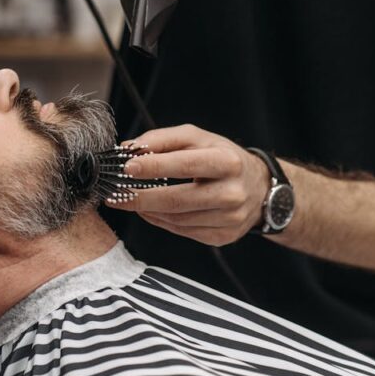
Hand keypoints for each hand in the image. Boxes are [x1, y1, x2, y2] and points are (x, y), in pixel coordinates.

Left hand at [107, 124, 272, 245]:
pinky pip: (182, 231)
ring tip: (128, 199)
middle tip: (115, 193)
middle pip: (177, 200)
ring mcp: (229, 219)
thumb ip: (163, 139)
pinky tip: (149, 211)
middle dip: (140, 197)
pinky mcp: (222, 237)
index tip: (126, 167)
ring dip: (146, 210)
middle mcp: (232, 192)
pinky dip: (160, 221)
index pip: (185, 164)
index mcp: (228, 162)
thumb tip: (130, 149)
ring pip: (176, 219)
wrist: (259, 188)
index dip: (154, 166)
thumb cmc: (222, 158)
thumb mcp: (199, 138)